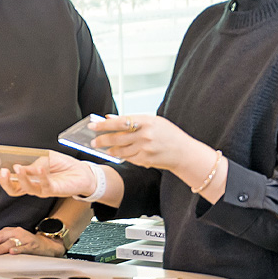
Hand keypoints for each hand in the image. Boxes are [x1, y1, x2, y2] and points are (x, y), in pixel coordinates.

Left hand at [0, 227, 65, 256]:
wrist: (46, 245)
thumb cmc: (25, 244)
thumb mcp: (10, 243)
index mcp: (6, 232)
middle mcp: (13, 232)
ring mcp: (23, 238)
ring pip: (10, 242)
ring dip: (0, 247)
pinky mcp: (32, 244)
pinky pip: (24, 247)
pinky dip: (18, 249)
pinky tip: (13, 253)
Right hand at [1, 150, 99, 198]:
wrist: (81, 172)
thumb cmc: (61, 164)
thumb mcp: (44, 157)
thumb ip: (32, 161)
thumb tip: (21, 166)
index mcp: (26, 176)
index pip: (7, 178)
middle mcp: (31, 184)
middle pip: (12, 189)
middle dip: (4, 182)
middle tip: (1, 172)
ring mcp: (40, 189)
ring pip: (26, 188)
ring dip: (21, 178)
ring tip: (19, 167)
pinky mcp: (52, 190)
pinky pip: (43, 185)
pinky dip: (41, 176)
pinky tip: (41, 167)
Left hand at [91, 115, 215, 179]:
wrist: (184, 152)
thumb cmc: (169, 134)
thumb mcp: (152, 121)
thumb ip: (131, 120)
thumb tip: (110, 117)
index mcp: (146, 121)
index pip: (119, 122)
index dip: (104, 124)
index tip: (93, 126)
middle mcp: (145, 135)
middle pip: (117, 138)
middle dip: (102, 140)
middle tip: (93, 141)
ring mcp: (145, 149)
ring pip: (121, 150)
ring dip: (110, 149)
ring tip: (103, 148)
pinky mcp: (146, 160)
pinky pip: (129, 158)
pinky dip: (122, 155)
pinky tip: (117, 153)